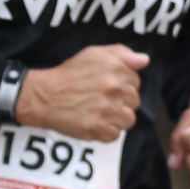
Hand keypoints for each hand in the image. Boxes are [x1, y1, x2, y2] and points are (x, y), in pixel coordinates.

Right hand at [16, 44, 148, 140]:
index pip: (136, 82)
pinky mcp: (98, 129)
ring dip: (116, 118)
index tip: (108, 87)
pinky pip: (115, 135)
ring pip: (128, 120)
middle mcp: (114, 89)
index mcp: (116, 69)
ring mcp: (107, 110)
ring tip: (100, 112)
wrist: (45, 95)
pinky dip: (106, 131)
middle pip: (134, 101)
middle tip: (102, 99)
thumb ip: (122, 54)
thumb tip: (144, 60)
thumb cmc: (69, 73)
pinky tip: (94, 121)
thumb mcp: (93, 54)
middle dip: (121, 101)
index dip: (123, 85)